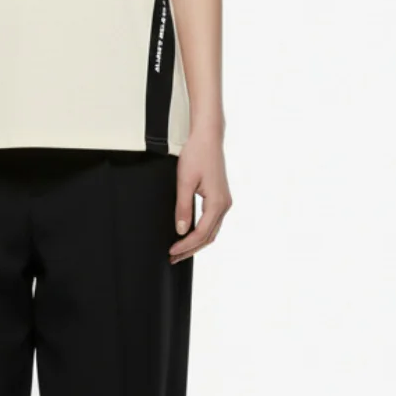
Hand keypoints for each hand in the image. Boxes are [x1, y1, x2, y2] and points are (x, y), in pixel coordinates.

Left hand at [169, 130, 232, 262]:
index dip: (185, 245)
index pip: (201, 233)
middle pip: (208, 237)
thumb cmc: (197, 155)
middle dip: (190, 249)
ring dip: (196, 243)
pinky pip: (212, 222)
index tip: (171, 251)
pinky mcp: (220, 198)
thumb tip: (181, 230)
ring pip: (211, 231)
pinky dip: (201, 232)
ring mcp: (224, 202)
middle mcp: (224, 205)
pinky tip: (189, 235)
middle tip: (173, 258)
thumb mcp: (184, 182)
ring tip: (179, 251)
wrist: (208, 138)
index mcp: (217, 203)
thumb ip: (182, 207)